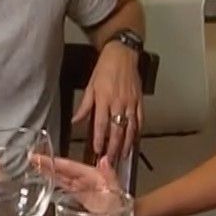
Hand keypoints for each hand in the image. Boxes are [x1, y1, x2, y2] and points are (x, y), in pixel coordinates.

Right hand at [36, 154, 129, 215]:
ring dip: (48, 174)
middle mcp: (88, 181)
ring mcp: (84, 191)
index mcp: (94, 176)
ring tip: (32, 169)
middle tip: (31, 160)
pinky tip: (45, 184)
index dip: (54, 162)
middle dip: (47, 165)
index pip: (70, 166)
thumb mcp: (117, 192)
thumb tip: (104, 161)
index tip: (40, 158)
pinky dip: (54, 186)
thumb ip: (110, 177)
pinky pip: (66, 190)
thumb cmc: (125, 208)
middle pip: (64, 171)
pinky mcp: (82, 201)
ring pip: (62, 179)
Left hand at [73, 47, 142, 166]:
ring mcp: (131, 103)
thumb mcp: (90, 86)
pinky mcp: (139, 101)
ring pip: (130, 128)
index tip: (98, 150)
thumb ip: (84, 106)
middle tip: (110, 160)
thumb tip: (76, 121)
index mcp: (104, 99)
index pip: (101, 124)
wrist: (122, 55)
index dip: (100, 139)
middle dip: (113, 147)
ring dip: (126, 144)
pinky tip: (134, 142)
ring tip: (122, 156)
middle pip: (117, 130)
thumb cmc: (104, 69)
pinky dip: (137, 132)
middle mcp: (118, 103)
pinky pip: (140, 120)